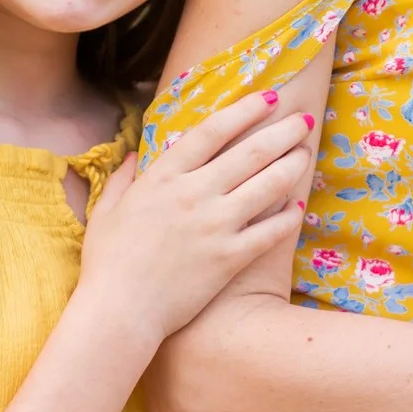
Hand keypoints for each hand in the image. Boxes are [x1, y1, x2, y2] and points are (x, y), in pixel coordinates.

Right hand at [79, 89, 313, 340]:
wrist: (119, 312)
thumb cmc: (106, 263)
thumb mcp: (106, 212)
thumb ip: (121, 179)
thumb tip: (132, 156)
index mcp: (163, 177)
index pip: (213, 131)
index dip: (246, 110)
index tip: (269, 99)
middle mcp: (194, 194)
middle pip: (251, 152)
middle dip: (283, 132)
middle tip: (303, 120)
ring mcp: (215, 226)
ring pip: (267, 186)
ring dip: (292, 166)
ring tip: (306, 154)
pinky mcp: (230, 258)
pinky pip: (269, 231)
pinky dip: (287, 217)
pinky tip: (298, 206)